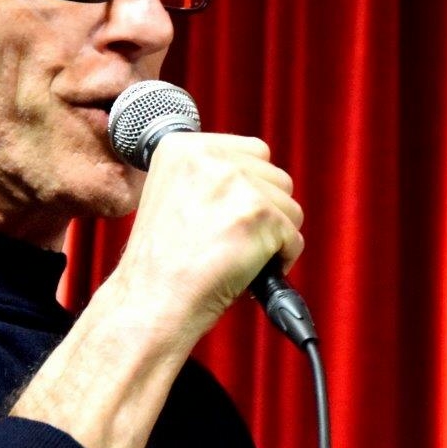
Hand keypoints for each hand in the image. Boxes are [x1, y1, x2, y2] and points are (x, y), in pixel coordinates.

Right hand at [108, 132, 305, 342]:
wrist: (153, 300)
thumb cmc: (160, 263)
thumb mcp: (172, 195)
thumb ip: (209, 177)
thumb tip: (256, 177)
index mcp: (183, 147)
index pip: (252, 151)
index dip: (251, 187)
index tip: (234, 214)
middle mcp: (211, 157)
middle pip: (276, 176)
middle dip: (266, 210)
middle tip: (238, 239)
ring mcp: (238, 184)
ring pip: (289, 206)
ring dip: (275, 234)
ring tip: (242, 255)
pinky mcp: (260, 215)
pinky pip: (293, 237)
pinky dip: (281, 259)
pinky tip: (250, 270)